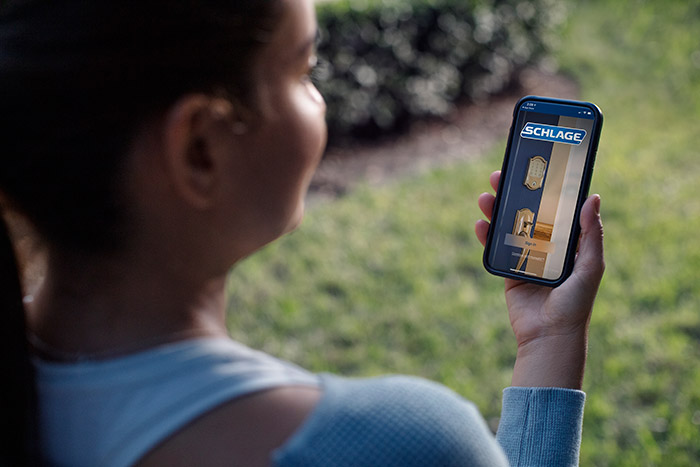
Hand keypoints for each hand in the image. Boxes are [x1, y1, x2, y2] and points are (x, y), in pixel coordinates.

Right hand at [475, 171, 604, 387]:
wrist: (549, 337)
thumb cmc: (575, 304)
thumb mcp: (590, 266)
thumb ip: (591, 234)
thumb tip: (593, 197)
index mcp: (568, 242)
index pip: (554, 208)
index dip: (544, 188)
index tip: (534, 169)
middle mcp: (546, 246)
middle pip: (527, 212)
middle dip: (513, 193)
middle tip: (502, 176)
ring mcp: (525, 257)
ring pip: (507, 226)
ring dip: (495, 209)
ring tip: (486, 196)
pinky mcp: (507, 271)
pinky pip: (495, 247)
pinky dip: (486, 234)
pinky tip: (481, 223)